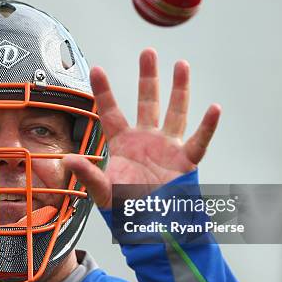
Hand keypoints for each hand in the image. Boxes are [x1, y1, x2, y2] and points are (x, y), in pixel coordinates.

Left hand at [63, 48, 220, 208]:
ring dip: (179, 89)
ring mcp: (167, 148)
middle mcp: (145, 140)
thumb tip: (67, 159)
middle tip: (148, 52)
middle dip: (148, 77)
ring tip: (181, 64)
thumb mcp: (103, 192)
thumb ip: (88, 174)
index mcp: (122, 144)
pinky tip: (215, 108)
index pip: (111, 111)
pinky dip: (208, 126)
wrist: (150, 230)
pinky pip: (199, 141)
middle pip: (147, 102)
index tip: (97, 68)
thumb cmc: (125, 211)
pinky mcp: (185, 161)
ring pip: (175, 112)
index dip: (105, 91)